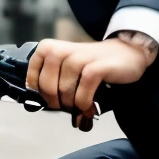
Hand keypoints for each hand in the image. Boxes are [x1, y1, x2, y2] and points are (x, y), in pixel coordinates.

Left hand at [27, 34, 156, 129]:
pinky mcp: (96, 67)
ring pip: (65, 92)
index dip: (41, 97)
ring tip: (82, 108)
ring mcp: (78, 58)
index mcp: (48, 49)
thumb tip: (37, 107)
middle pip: (47, 88)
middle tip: (69, 108)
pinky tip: (90, 108)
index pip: (32, 81)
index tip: (53, 101)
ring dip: (73, 106)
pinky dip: (84, 105)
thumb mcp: (65, 69)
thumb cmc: (93, 65)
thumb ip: (50, 82)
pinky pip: (82, 94)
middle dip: (57, 104)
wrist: (126, 53)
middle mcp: (60, 51)